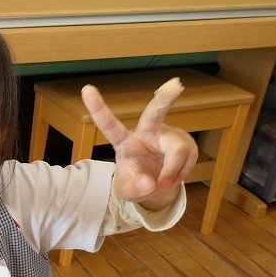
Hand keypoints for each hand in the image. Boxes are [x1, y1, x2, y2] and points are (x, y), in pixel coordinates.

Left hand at [81, 78, 197, 210]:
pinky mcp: (185, 141)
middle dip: (165, 99)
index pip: (109, 126)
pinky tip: (173, 177)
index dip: (98, 109)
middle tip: (176, 84)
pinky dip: (181, 174)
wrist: (155, 185)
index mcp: (124, 142)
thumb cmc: (135, 183)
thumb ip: (134, 190)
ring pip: (178, 150)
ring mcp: (168, 135)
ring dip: (173, 171)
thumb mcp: (127, 192)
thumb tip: (150, 183)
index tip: (86, 89)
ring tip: (164, 183)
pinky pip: (189, 158)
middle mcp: (146, 132)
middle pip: (154, 113)